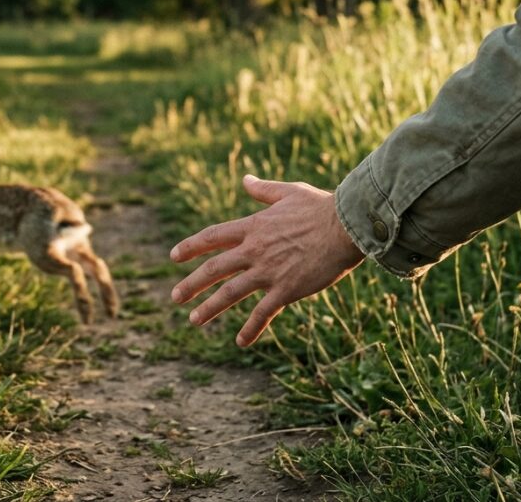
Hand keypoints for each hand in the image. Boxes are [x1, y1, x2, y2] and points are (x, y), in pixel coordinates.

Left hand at [169, 174, 365, 346]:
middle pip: (213, 268)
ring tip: (194, 320)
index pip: (212, 237)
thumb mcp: (289, 192)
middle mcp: (254, 250)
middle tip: (175, 297)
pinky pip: (262, 313)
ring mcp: (267, 271)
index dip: (190, 247)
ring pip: (229, 293)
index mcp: (253, 227)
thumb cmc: (321, 207)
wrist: (346, 227)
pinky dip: (250, 328)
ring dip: (209, 308)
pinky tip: (240, 341)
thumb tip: (245, 179)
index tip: (174, 256)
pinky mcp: (285, 290)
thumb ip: (263, 190)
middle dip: (191, 284)